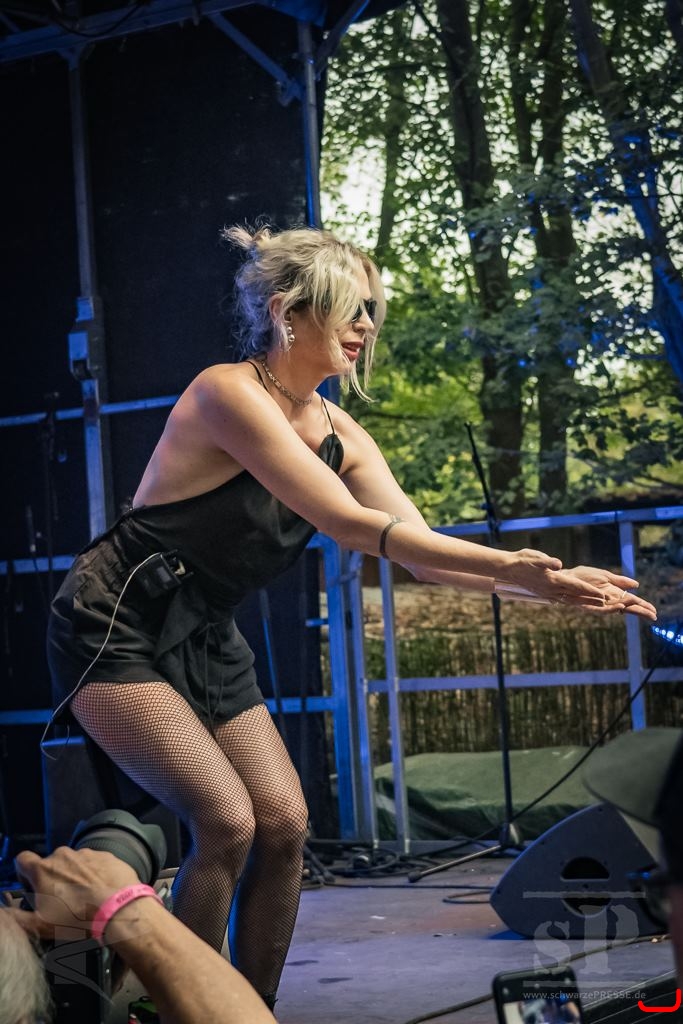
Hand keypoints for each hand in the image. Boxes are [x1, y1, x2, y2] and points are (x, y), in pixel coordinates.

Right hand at [10, 846, 139, 940]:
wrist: (118, 909)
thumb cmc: (77, 918)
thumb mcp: (40, 926)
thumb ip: (17, 918)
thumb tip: (7, 914)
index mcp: (43, 869)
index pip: (22, 860)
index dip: (24, 873)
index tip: (32, 887)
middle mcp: (63, 855)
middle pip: (50, 863)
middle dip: (52, 879)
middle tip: (60, 901)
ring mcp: (86, 853)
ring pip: (73, 863)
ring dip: (74, 876)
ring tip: (83, 898)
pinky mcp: (106, 855)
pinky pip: (94, 863)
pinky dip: (94, 874)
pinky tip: (100, 892)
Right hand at [505, 549, 606, 605]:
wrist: (508, 568)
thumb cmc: (523, 560)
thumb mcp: (535, 557)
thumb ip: (547, 561)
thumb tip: (558, 564)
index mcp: (553, 580)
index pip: (576, 586)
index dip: (591, 591)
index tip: (604, 595)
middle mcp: (552, 589)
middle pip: (577, 597)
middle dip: (593, 600)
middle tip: (609, 604)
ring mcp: (549, 593)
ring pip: (571, 600)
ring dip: (585, 602)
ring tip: (599, 605)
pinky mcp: (546, 593)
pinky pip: (564, 600)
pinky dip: (575, 602)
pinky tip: (579, 602)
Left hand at [559, 566, 656, 619]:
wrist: (565, 577)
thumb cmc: (583, 576)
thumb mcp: (604, 575)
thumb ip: (620, 581)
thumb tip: (636, 585)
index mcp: (613, 593)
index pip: (631, 601)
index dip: (642, 606)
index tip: (654, 611)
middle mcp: (608, 600)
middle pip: (627, 608)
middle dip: (640, 611)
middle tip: (653, 615)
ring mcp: (599, 604)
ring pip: (617, 610)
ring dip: (629, 610)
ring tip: (641, 611)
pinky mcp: (589, 605)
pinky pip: (602, 610)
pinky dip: (611, 609)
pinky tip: (620, 607)